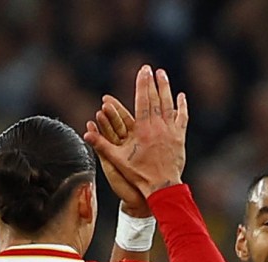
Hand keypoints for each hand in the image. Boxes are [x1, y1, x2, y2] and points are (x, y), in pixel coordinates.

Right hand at [84, 65, 187, 196]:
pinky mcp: (179, 138)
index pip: (142, 100)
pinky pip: (182, 118)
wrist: (162, 187)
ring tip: (163, 76)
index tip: (143, 70)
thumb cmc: (139, 175)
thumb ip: (101, 145)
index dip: (142, 84)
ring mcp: (170, 131)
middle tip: (152, 69)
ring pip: (169, 105)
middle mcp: (158, 127)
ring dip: (166, 89)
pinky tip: (181, 96)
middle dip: (153, 82)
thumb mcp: (117, 160)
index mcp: (143, 129)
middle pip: (156, 99)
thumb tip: (86, 133)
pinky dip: (181, 106)